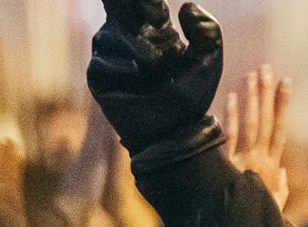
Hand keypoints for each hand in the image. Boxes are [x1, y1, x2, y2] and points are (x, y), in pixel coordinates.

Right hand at [89, 0, 223, 155]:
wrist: (174, 133)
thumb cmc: (191, 99)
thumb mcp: (208, 62)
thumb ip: (207, 32)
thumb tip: (188, 4)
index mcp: (154, 30)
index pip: (142, 2)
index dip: (147, 3)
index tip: (159, 12)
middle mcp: (129, 38)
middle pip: (117, 7)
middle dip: (127, 7)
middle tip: (148, 18)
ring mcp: (111, 56)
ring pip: (112, 33)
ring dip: (135, 46)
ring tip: (154, 65)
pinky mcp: (99, 75)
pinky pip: (102, 59)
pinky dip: (121, 66)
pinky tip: (136, 74)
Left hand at [226, 67, 291, 204]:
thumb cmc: (256, 221)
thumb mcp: (274, 207)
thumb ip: (281, 189)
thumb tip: (284, 173)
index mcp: (272, 168)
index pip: (280, 130)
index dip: (283, 105)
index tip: (286, 83)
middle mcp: (261, 161)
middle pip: (267, 121)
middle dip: (268, 94)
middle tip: (267, 70)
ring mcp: (245, 162)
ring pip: (252, 124)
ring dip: (253, 99)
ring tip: (253, 76)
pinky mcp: (229, 166)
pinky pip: (230, 137)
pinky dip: (232, 117)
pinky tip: (232, 98)